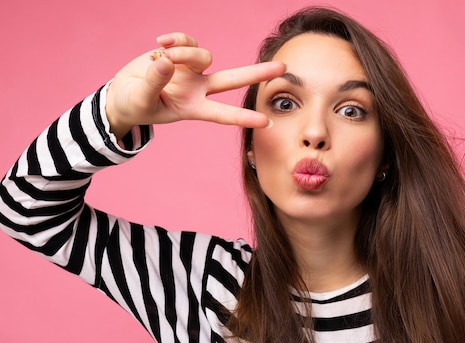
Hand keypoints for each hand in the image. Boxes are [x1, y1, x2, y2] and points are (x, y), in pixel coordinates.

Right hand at [105, 32, 284, 137]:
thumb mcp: (141, 100)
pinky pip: (187, 41)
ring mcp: (191, 71)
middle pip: (232, 80)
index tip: (266, 122)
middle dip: (257, 74)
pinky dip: (175, 39)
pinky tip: (159, 43)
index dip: (243, 117)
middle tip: (282, 68)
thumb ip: (153, 83)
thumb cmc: (134, 105)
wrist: (122, 94)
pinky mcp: (181, 54)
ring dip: (184, 53)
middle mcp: (198, 89)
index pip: (222, 114)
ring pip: (203, 55)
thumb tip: (166, 61)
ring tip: (162, 56)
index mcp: (192, 108)